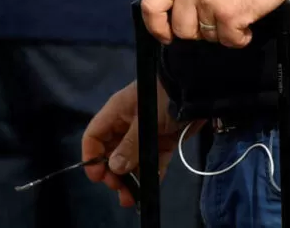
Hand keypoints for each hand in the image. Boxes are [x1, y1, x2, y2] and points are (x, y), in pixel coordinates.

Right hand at [82, 78, 176, 208]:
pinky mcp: (163, 142)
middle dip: (112, 172)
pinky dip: (149, 175)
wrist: (197, 91)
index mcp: (116, 113)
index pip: (94, 136)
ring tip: (130, 199)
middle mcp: (127, 125)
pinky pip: (152, 162)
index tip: (97, 177)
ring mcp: (145, 135)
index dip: (92, 156)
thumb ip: (130, 146)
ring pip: (131, 161)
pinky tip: (148, 190)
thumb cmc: (164, 99)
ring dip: (129, 179)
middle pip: (111, 152)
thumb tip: (114, 168)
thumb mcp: (145, 121)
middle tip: (118, 188)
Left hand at [140, 0, 289, 48]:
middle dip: (199, 31)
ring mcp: (209, 0)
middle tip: (217, 18)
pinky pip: (230, 41)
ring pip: (207, 37)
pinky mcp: (230, 14)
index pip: (150, 5)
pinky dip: (240, 37)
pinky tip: (247, 21)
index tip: (167, 36)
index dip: (156, 26)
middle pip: (182, 29)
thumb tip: (175, 18)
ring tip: (236, 11)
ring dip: (223, 31)